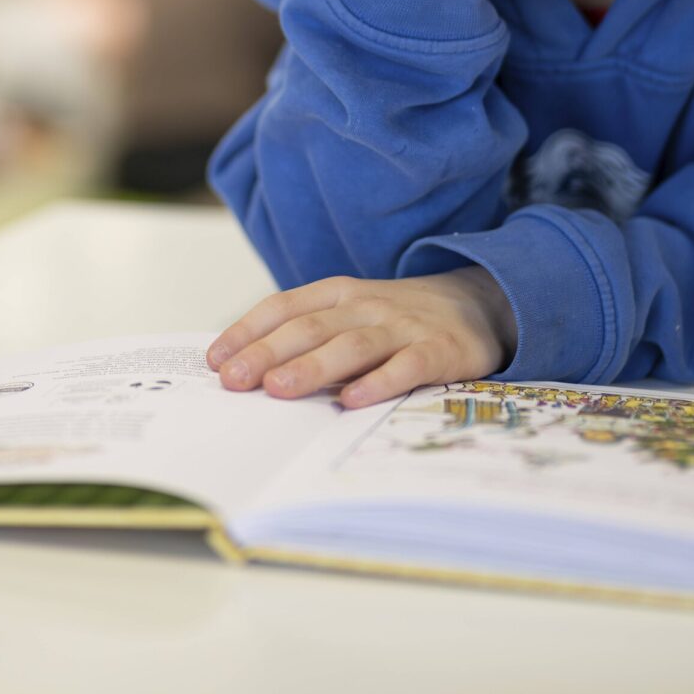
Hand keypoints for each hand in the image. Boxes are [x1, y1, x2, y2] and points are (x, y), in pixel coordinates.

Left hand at [207, 269, 517, 406]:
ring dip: (312, 367)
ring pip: (351, 345)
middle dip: (266, 353)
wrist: (478, 303)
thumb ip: (307, 334)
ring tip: (278, 390)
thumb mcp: (350, 313)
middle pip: (309, 327)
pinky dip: (379, 381)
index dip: (247, 332)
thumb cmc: (397, 318)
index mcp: (338, 293)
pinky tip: (353, 400)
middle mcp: (366, 305)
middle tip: (233, 381)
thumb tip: (246, 369)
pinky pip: (406, 366)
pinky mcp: (438, 351)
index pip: (283, 308)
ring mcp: (403, 327)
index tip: (215, 361)